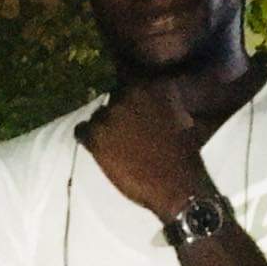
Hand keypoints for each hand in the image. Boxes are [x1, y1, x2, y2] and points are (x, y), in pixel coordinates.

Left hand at [75, 86, 210, 223]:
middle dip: (119, 114)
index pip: (131, 82)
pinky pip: (81, 131)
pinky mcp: (96, 135)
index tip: (135, 113)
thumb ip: (168, 101)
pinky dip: (87, 139)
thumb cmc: (185, 153)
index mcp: (152, 85)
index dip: (131, 99)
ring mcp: (111, 113)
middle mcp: (129, 93)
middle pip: (114, 98)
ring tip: (115, 147)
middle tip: (126, 134)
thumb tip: (166, 97)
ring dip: (104, 128)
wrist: (175, 183)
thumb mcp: (183, 116)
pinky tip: (99, 150)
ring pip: (98, 116)